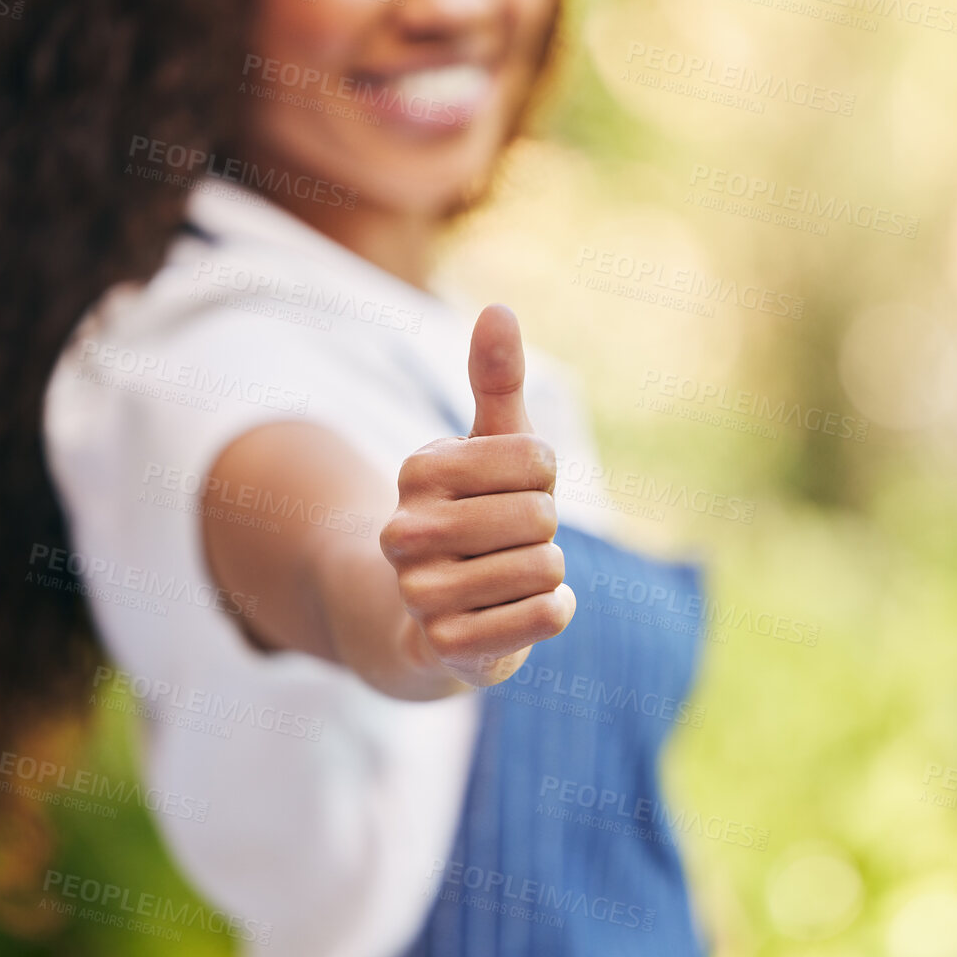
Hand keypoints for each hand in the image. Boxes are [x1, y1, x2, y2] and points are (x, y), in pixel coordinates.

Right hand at [380, 304, 575, 687]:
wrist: (436, 617)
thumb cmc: (478, 516)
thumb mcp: (490, 447)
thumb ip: (497, 381)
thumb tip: (497, 310)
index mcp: (418, 468)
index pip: (536, 458)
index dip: (545, 479)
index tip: (512, 492)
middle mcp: (406, 529)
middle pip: (540, 515)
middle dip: (545, 530)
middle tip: (510, 541)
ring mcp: (420, 592)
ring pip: (543, 568)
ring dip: (546, 575)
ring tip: (508, 577)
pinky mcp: (446, 647)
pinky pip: (539, 618)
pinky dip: (551, 612)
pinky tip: (527, 610)